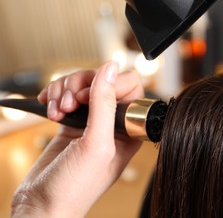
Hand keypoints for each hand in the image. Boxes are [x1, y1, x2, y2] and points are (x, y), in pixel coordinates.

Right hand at [11, 62, 143, 216]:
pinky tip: (49, 108)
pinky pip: (67, 96)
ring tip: (58, 110)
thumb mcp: (96, 143)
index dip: (109, 84)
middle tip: (70, 103)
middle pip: (104, 81)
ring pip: (83, 85)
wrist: (42, 206)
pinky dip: (55, 96)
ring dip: (65, 91)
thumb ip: (105, 103)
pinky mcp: (72, 123)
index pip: (130, 86)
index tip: (88, 97)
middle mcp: (112, 124)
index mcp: (129, 129)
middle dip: (81, 86)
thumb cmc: (75, 187)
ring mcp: (91, 122)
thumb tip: (111, 67)